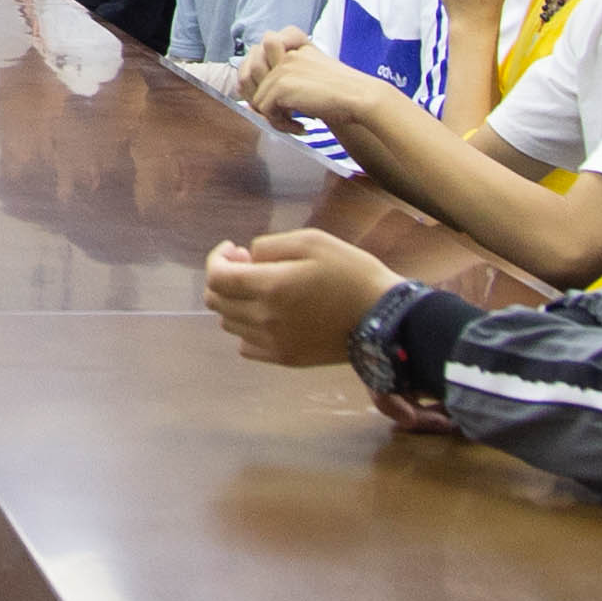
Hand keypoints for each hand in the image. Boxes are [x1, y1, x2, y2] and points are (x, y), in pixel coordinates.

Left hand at [203, 229, 403, 376]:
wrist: (385, 319)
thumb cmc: (352, 273)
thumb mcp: (313, 241)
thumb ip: (270, 246)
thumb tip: (246, 258)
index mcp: (269, 287)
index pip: (216, 278)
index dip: (217, 259)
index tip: (234, 249)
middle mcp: (264, 319)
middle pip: (217, 301)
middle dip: (224, 277)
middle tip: (247, 265)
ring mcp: (273, 343)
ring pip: (229, 323)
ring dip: (235, 302)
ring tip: (261, 288)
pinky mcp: (285, 359)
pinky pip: (246, 346)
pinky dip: (247, 328)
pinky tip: (268, 315)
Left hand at [237, 36, 376, 131]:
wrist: (359, 97)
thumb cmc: (341, 92)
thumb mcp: (310, 76)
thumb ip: (284, 80)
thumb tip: (253, 103)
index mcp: (292, 45)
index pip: (255, 61)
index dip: (258, 85)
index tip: (279, 103)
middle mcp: (284, 53)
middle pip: (250, 81)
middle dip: (263, 103)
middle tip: (286, 116)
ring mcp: (282, 68)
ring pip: (257, 100)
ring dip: (274, 117)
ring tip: (296, 122)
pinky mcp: (281, 84)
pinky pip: (265, 111)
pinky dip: (281, 124)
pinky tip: (303, 126)